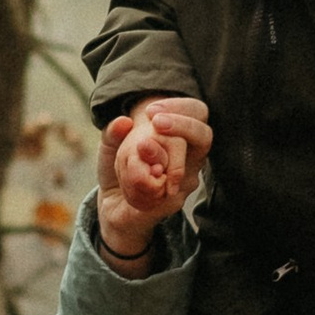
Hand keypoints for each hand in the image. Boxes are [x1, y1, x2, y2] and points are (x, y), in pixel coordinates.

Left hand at [95, 96, 211, 258]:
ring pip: (183, 163)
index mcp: (180, 138)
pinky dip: (142, 180)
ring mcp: (185, 181)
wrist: (113, 207)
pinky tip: (128, 181)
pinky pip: (164, 186)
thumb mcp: (110, 147)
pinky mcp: (173, 200)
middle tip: (157, 122)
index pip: (197, 113)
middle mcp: (190, 159)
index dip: (180, 107)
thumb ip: (113, 132)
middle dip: (183, 125)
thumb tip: (124, 121)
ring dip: (157, 154)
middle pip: (204, 136)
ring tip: (137, 150)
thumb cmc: (119, 170)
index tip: (150, 111)